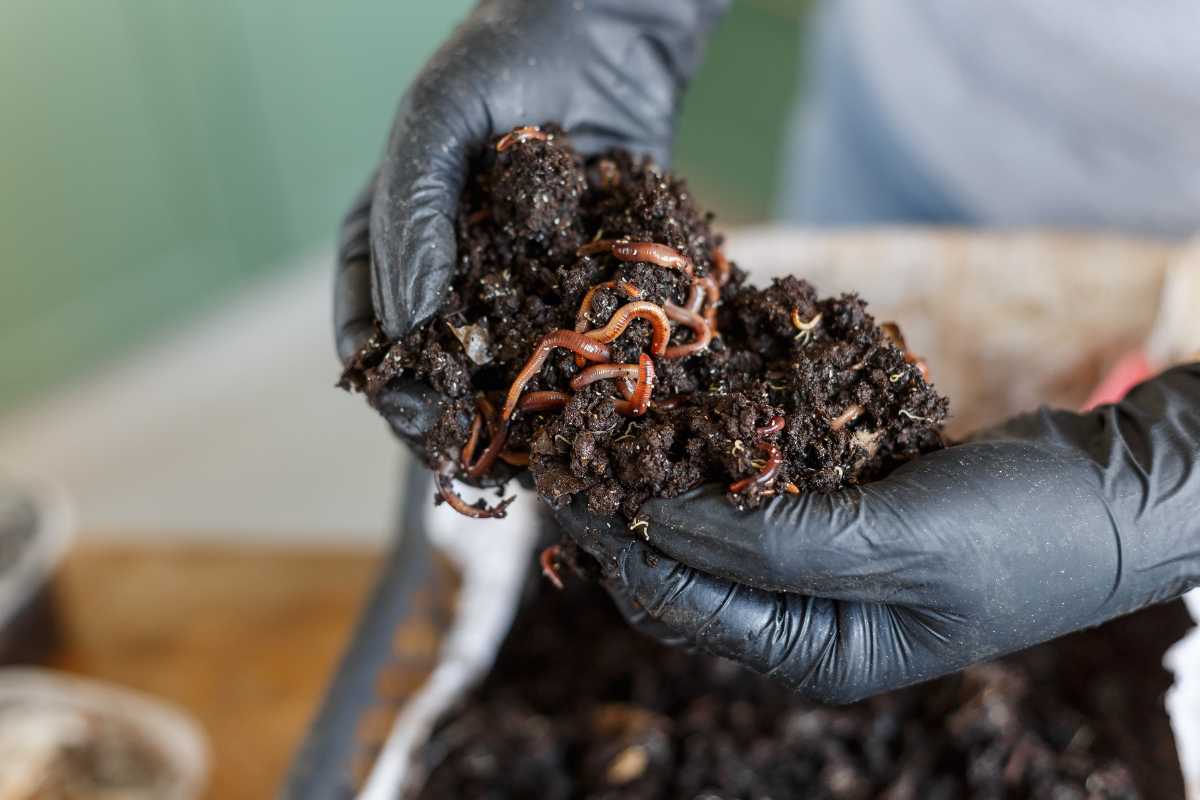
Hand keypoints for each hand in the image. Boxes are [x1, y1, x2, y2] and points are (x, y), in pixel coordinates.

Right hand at [334, 0, 728, 448]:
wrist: (606, 34)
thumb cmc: (500, 63)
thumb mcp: (434, 125)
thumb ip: (410, 214)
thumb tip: (410, 322)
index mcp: (393, 241)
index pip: (369, 327)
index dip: (385, 381)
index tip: (412, 417)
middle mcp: (452, 275)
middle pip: (436, 367)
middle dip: (446, 418)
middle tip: (467, 458)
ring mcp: (517, 285)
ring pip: (503, 370)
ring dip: (510, 422)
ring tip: (526, 464)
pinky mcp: (580, 284)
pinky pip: (572, 343)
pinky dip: (576, 385)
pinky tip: (587, 421)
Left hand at [557, 365, 1199, 702]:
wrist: (1118, 490)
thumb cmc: (1023, 534)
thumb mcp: (896, 544)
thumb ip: (773, 544)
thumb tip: (660, 522)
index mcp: (815, 654)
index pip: (683, 603)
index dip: (619, 541)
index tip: (567, 478)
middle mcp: (807, 619)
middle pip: (686, 568)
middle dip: (630, 507)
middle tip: (575, 440)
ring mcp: (823, 565)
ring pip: (715, 521)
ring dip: (670, 469)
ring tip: (617, 415)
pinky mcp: (841, 512)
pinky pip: (762, 483)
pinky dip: (726, 447)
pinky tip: (694, 402)